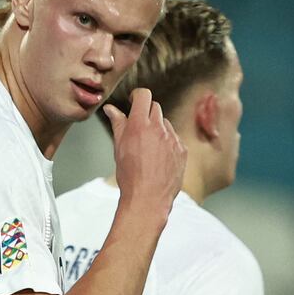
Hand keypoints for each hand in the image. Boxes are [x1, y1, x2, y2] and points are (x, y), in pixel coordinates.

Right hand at [103, 88, 186, 216]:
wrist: (148, 199)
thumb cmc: (130, 175)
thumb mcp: (118, 147)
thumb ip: (117, 124)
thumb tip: (111, 109)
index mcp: (140, 124)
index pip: (144, 95)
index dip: (138, 96)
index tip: (134, 102)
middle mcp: (159, 128)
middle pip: (155, 107)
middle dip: (147, 113)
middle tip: (139, 127)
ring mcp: (173, 139)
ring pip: (166, 124)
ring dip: (158, 129)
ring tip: (149, 148)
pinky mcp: (182, 150)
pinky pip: (175, 139)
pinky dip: (168, 143)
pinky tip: (159, 158)